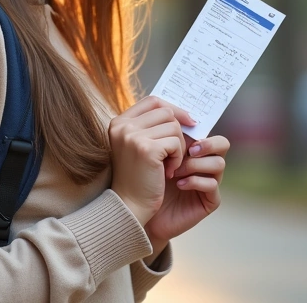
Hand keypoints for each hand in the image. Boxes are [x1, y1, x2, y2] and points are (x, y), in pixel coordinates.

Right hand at [108, 96, 195, 226]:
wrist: (128, 206)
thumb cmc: (136, 178)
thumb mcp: (138, 146)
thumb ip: (151, 127)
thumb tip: (182, 113)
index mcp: (119, 122)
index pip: (152, 101)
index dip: (173, 108)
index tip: (187, 121)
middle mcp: (123, 125)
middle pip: (166, 112)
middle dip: (178, 131)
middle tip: (175, 153)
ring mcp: (133, 135)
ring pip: (173, 127)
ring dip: (178, 147)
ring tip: (168, 165)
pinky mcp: (146, 148)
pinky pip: (176, 143)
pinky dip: (178, 158)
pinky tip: (168, 172)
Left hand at [142, 135, 229, 259]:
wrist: (140, 212)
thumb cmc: (144, 180)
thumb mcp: (150, 152)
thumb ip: (160, 133)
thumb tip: (165, 110)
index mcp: (192, 149)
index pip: (206, 130)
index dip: (196, 126)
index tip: (179, 127)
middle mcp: (204, 164)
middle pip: (223, 143)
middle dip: (208, 143)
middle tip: (190, 149)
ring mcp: (209, 182)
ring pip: (219, 163)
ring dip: (195, 164)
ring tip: (175, 170)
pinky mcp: (209, 201)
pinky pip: (212, 185)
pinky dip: (194, 181)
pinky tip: (178, 184)